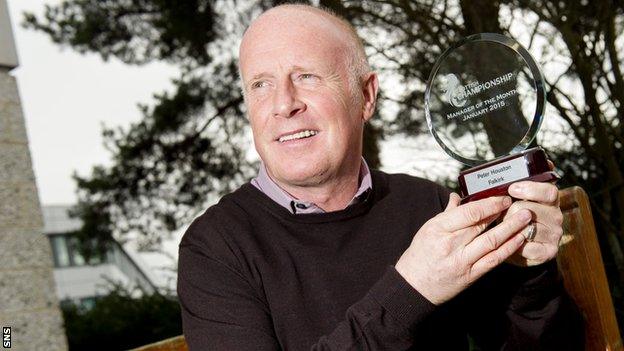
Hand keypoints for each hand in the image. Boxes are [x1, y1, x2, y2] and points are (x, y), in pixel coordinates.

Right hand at [395, 194, 530, 304]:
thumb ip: (446, 213)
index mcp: (437, 229)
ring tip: (526, 218)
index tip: (502, 198)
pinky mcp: (470, 275)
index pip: (468, 213)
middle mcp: (450, 244)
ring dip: (512, 229)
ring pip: (492, 241)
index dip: (489, 204)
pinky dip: (508, 248)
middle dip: (504, 213)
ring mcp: (461, 261)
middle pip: (482, 225)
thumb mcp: (427, 230)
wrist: (414, 287)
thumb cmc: (419, 256)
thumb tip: (458, 196)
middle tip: (521, 204)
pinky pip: (493, 260)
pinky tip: (519, 239)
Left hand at [504, 180, 562, 266]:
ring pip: (525, 228)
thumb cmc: (512, 219)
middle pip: (529, 209)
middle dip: (509, 212)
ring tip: (508, 229)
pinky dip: (515, 244)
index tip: (512, 189)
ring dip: (511, 229)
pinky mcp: (549, 251)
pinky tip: (513, 241)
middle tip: (504, 215)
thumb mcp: (513, 201)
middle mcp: (556, 216)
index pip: (549, 191)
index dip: (530, 189)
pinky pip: (527, 246)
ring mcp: (554, 235)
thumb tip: (500, 188)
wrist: (514, 245)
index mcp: (549, 200)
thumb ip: (512, 193)